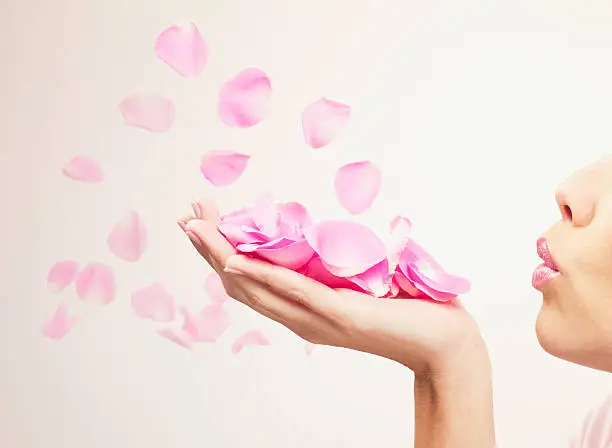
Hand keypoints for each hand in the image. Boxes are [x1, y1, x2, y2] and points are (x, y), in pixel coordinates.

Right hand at [180, 198, 483, 374]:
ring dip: (222, 254)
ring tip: (197, 227)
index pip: (248, 281)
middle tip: (186, 215)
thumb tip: (319, 237)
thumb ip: (332, 266)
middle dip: (209, 247)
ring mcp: (315, 317)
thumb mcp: (357, 282)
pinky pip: (292, 291)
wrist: (443, 345)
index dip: (219, 252)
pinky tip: (236, 259)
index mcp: (301, 308)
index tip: (201, 220)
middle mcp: (299, 316)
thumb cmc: (405, 309)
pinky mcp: (339, 314)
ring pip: (255, 286)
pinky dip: (260, 274)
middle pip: (239, 283)